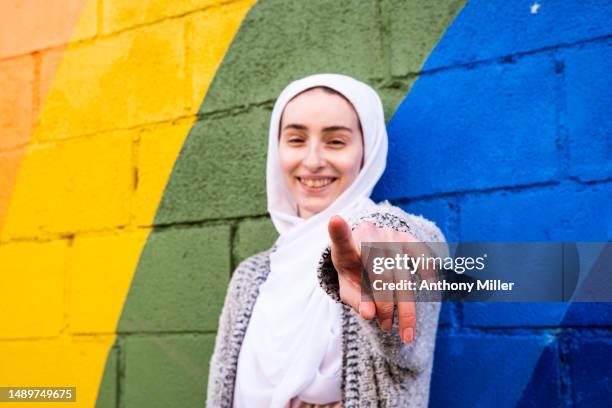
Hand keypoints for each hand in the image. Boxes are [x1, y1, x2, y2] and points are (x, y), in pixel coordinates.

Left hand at [328, 215, 434, 343]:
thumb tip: (369, 314)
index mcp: (345, 248)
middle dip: (386, 306)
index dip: (339, 231)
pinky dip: (427, 275)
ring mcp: (389, 234)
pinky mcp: (407, 236)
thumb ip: (355, 300)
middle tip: (386, 327)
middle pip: (380, 274)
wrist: (370, 247)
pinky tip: (429, 292)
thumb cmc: (356, 272)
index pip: (341, 240)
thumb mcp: (348, 287)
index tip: (336, 221)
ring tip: (405, 331)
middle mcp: (368, 235)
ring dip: (405, 305)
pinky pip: (422, 257)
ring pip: (402, 273)